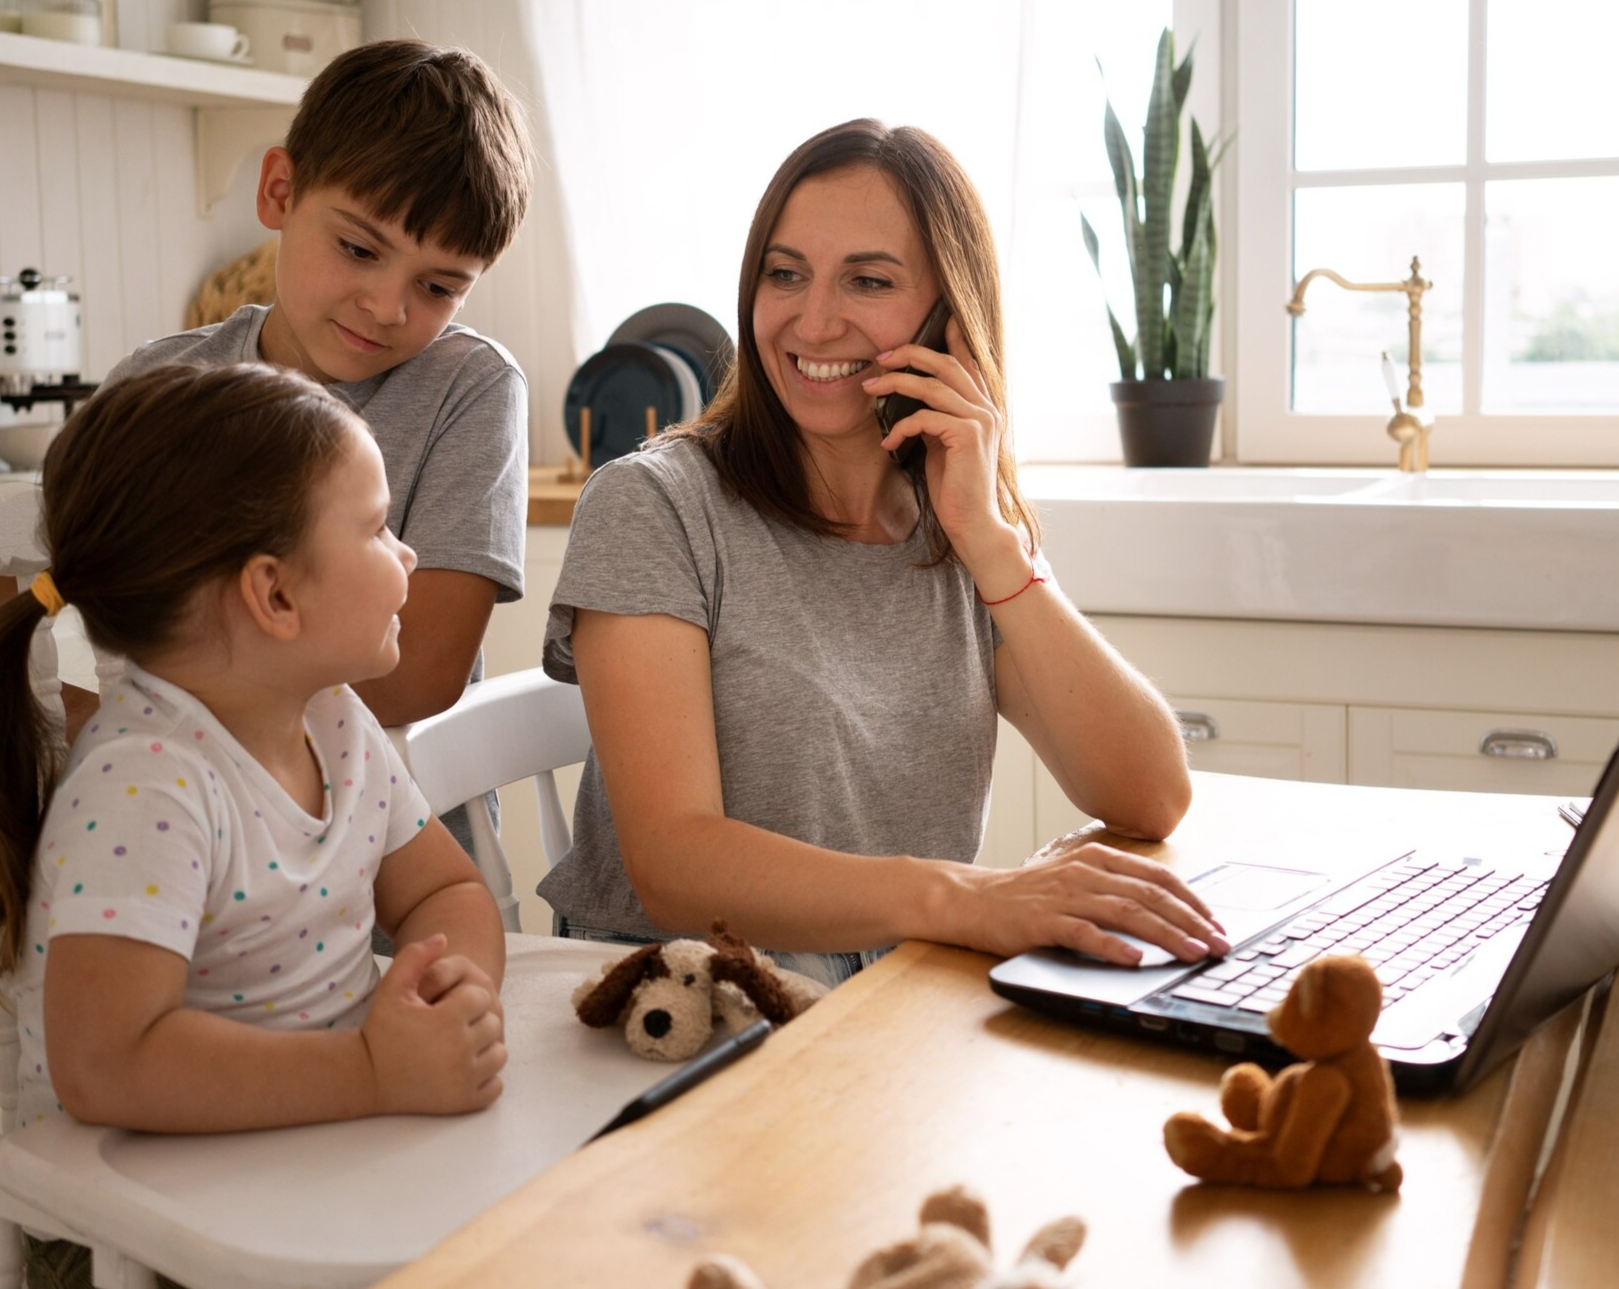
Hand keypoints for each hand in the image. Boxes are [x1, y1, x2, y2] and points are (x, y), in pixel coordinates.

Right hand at [360, 935, 506, 1114]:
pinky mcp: (463, 1103)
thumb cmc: (380, 1030)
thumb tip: (443, 936)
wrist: (365, 1078)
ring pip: (499, 1054)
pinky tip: (464, 1069)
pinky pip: (495, 1086)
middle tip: (451, 1027)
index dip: (463, 999)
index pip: (480, 997)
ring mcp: (464, 1080)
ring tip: (460, 1046)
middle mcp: (459, 1051)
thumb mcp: (391, 988)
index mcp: (446, 1021)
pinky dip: (485, 1078)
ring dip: (485, 1048)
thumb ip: (416, 957)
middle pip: (493, 1024)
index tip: (445, 1007)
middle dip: (475, 1022)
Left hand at [860, 317, 1007, 556]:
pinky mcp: (967, 436)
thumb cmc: (955, 489)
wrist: (973, 523)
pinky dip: (901, 426)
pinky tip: (888, 443)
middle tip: (879, 358)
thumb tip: (914, 403)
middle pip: (946, 363)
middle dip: (909, 354)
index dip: (954, 339)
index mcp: (983, 408)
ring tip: (870, 390)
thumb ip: (937, 420)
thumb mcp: (943, 446)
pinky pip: (925, 417)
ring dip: (895, 384)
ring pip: (932, 385)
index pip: (969, 362)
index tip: (941, 319)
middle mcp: (986, 409)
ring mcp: (980, 421)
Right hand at [950, 837, 1229, 964]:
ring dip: (1166, 935)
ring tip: (1193, 953)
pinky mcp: (1044, 921)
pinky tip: (1135, 960)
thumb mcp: (1074, 880)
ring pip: (1127, 913)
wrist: (971, 900)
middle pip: (1151, 895)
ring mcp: (1065, 896)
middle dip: (1192, 922)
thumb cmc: (1026, 897)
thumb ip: (1113, 889)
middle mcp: (1086, 873)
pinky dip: (1112, 947)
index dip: (1194, 901)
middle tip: (1220, 946)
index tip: (1218, 925)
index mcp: (1097, 859)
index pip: (1158, 877)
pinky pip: (1085, 934)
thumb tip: (1165, 913)